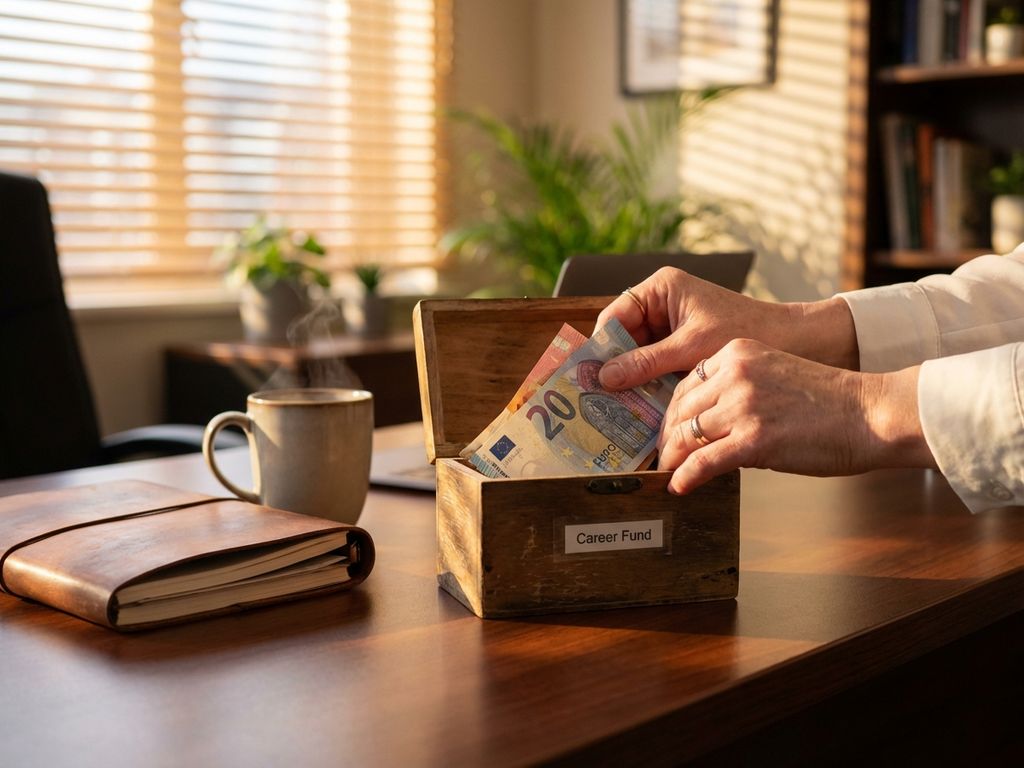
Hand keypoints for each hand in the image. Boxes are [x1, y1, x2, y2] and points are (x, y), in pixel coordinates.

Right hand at [596, 268, 858, 390]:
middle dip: (612, 367)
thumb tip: (604, 378)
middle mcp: (661, 305)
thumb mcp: (691, 349)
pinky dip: (648, 387)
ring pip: (635, 357)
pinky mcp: (682, 351)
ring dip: (628, 382)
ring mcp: (671, 329)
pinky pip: (654, 369)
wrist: (796, 343)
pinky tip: (639, 410)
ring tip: (611, 409)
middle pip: (622, 338)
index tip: (586, 374)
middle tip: (594, 398)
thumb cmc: (746, 332)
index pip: (616, 316)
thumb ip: (646, 362)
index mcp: (661, 289)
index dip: (600, 346)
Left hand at [658, 338, 935, 493]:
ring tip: (669, 472)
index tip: (668, 430)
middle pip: (681, 409)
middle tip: (662, 456)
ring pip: (687, 435)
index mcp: (737, 352)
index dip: (673, 412)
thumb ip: (737, 391)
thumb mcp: (773, 376)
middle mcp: (735, 374)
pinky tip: (679, 486)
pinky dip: (686, 476)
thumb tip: (706, 426)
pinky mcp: (754, 439)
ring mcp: (743, 406)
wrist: (871, 414)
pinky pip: (704, 461)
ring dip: (673, 458)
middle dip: (668, 436)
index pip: (686, 384)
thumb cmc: (830, 401)